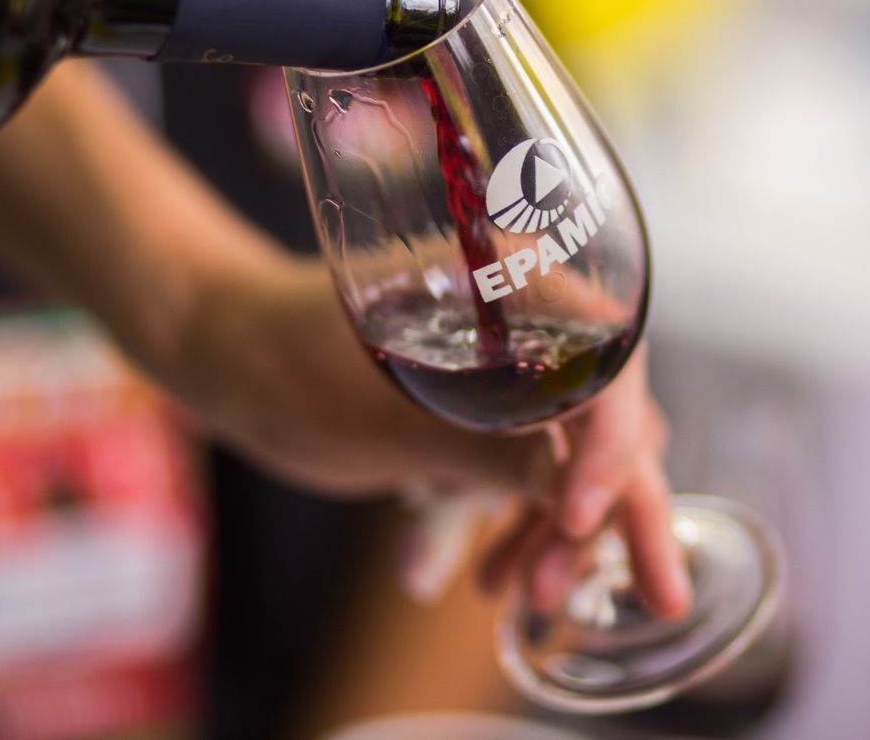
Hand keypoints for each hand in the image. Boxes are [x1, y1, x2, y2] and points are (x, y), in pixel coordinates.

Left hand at [161, 247, 691, 618]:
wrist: (223, 347)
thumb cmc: (281, 361)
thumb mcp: (383, 422)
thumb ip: (490, 452)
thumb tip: (585, 499)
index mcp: (512, 273)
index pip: (608, 358)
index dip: (612, 447)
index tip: (575, 522)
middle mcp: (529, 302)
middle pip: (608, 408)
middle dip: (609, 507)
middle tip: (647, 597)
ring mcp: (513, 348)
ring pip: (574, 443)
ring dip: (557, 522)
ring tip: (520, 592)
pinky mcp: (491, 389)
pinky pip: (530, 452)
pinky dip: (514, 510)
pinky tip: (483, 569)